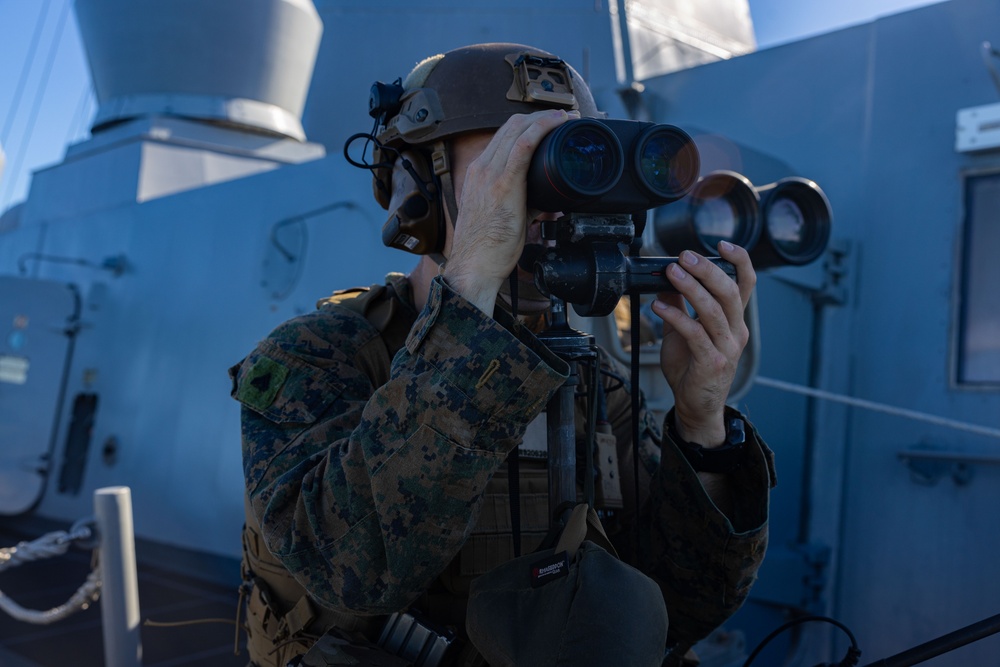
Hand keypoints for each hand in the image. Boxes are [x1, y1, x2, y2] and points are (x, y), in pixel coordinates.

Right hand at [444, 109, 577, 313]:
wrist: (474, 266)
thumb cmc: (487, 248)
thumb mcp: (502, 216)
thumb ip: (523, 202)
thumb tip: (547, 200)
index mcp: (478, 174)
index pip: (503, 136)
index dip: (528, 124)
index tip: (549, 125)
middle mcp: (481, 168)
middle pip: (510, 126)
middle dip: (539, 116)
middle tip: (563, 117)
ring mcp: (490, 174)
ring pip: (517, 129)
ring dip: (545, 117)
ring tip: (565, 117)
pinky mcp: (504, 184)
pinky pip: (524, 145)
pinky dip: (542, 128)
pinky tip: (558, 123)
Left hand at [649, 242, 755, 445]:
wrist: (696, 406)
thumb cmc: (692, 368)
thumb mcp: (683, 331)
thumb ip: (679, 305)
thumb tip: (666, 277)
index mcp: (734, 320)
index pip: (746, 284)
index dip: (740, 261)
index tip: (722, 244)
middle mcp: (735, 331)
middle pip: (729, 291)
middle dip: (707, 269)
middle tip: (684, 256)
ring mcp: (726, 347)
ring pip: (713, 310)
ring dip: (690, 288)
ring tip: (670, 273)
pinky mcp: (712, 362)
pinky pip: (695, 333)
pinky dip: (675, 317)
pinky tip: (658, 306)